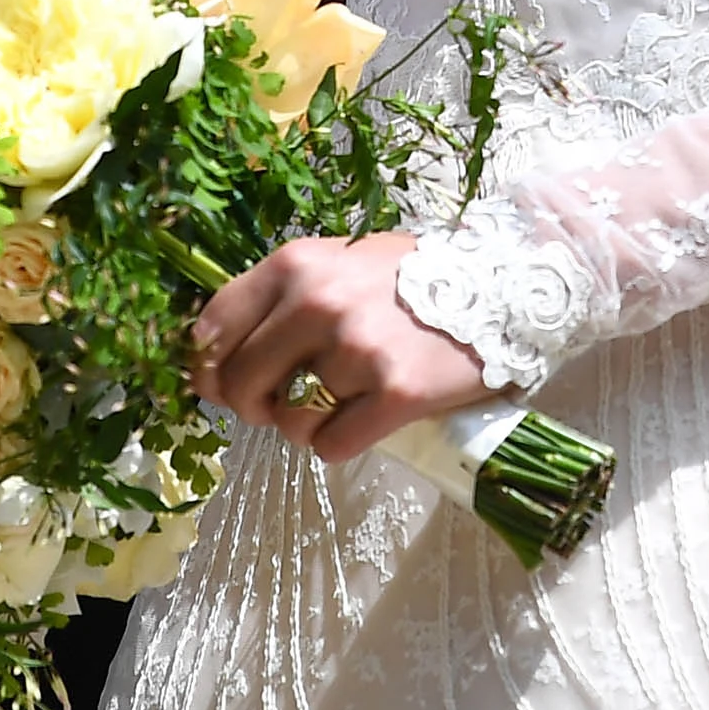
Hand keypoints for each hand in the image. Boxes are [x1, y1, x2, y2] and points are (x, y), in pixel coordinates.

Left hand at [190, 231, 486, 463]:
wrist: (501, 284)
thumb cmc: (409, 277)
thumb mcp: (338, 263)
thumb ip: (279, 299)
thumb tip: (210, 355)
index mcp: (296, 264)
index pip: (213, 327)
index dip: (207, 366)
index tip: (218, 383)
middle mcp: (318, 303)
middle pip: (240, 383)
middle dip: (251, 404)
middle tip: (278, 402)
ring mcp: (357, 351)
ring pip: (288, 422)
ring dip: (304, 424)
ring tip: (337, 401)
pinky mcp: (396, 395)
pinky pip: (331, 446)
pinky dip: (340, 441)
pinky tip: (366, 417)